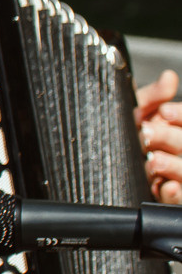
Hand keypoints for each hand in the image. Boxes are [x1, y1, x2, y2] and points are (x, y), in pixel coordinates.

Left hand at [138, 70, 181, 204]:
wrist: (99, 160)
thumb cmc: (125, 132)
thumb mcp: (134, 109)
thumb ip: (152, 95)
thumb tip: (169, 77)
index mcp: (176, 127)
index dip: (180, 115)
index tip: (164, 112)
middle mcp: (180, 150)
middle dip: (170, 137)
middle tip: (148, 133)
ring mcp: (177, 173)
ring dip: (172, 165)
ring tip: (153, 160)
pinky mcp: (170, 194)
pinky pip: (178, 197)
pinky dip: (172, 192)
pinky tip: (164, 186)